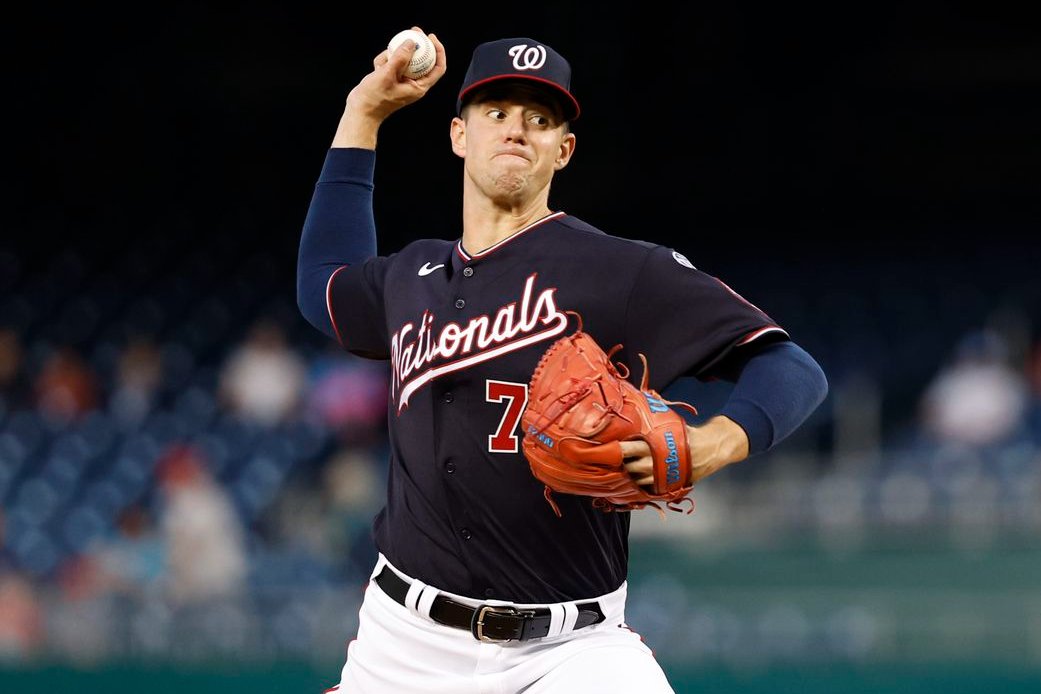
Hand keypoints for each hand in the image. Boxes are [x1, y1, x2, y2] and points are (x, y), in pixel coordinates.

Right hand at [333, 27, 446, 147]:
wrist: (360, 110)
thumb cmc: (374, 97)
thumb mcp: (387, 75)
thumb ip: (400, 58)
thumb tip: (412, 42)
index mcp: (419, 87)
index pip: (437, 68)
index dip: (438, 51)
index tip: (430, 37)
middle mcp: (413, 83)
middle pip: (423, 59)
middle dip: (417, 44)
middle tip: (413, 30)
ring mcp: (402, 80)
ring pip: (404, 58)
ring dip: (392, 56)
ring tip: (380, 66)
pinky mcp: (392, 77)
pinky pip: (392, 62)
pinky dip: (383, 61)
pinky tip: (376, 68)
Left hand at [622, 416, 749, 486]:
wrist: (711, 448)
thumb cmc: (688, 434)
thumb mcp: (669, 423)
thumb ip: (652, 420)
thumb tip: (636, 404)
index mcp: (654, 445)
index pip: (627, 449)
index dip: (616, 449)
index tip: (606, 448)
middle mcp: (655, 463)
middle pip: (628, 467)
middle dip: (620, 464)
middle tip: (613, 460)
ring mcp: (661, 477)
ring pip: (636, 481)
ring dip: (629, 476)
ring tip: (623, 470)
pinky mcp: (667, 486)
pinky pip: (647, 489)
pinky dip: (640, 485)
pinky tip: (635, 480)